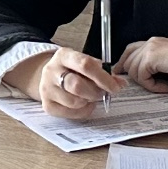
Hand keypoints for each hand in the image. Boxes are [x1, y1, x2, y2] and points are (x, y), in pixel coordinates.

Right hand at [5, 47, 125, 120]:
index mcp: (63, 55)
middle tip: (102, 93)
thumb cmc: (72, 69)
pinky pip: (71, 113)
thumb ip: (103, 72)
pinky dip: (83, 111)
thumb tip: (120, 83)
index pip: (85, 64)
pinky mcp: (47, 105)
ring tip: (91, 96)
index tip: (115, 86)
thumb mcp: (85, 63)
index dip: (103, 77)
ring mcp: (47, 89)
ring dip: (89, 102)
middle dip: (95, 92)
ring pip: (74, 102)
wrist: (50, 77)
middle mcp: (51, 71)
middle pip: (77, 85)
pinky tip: (84, 104)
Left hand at [117, 37, 167, 92]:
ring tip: (163, 86)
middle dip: (132, 76)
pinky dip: (152, 85)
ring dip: (146, 83)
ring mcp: (150, 49)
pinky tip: (166, 86)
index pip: (130, 50)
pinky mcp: (152, 58)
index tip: (121, 75)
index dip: (124, 63)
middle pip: (128, 60)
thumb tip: (141, 77)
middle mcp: (151, 43)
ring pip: (133, 70)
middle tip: (146, 87)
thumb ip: (155, 66)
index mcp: (155, 43)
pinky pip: (142, 76)